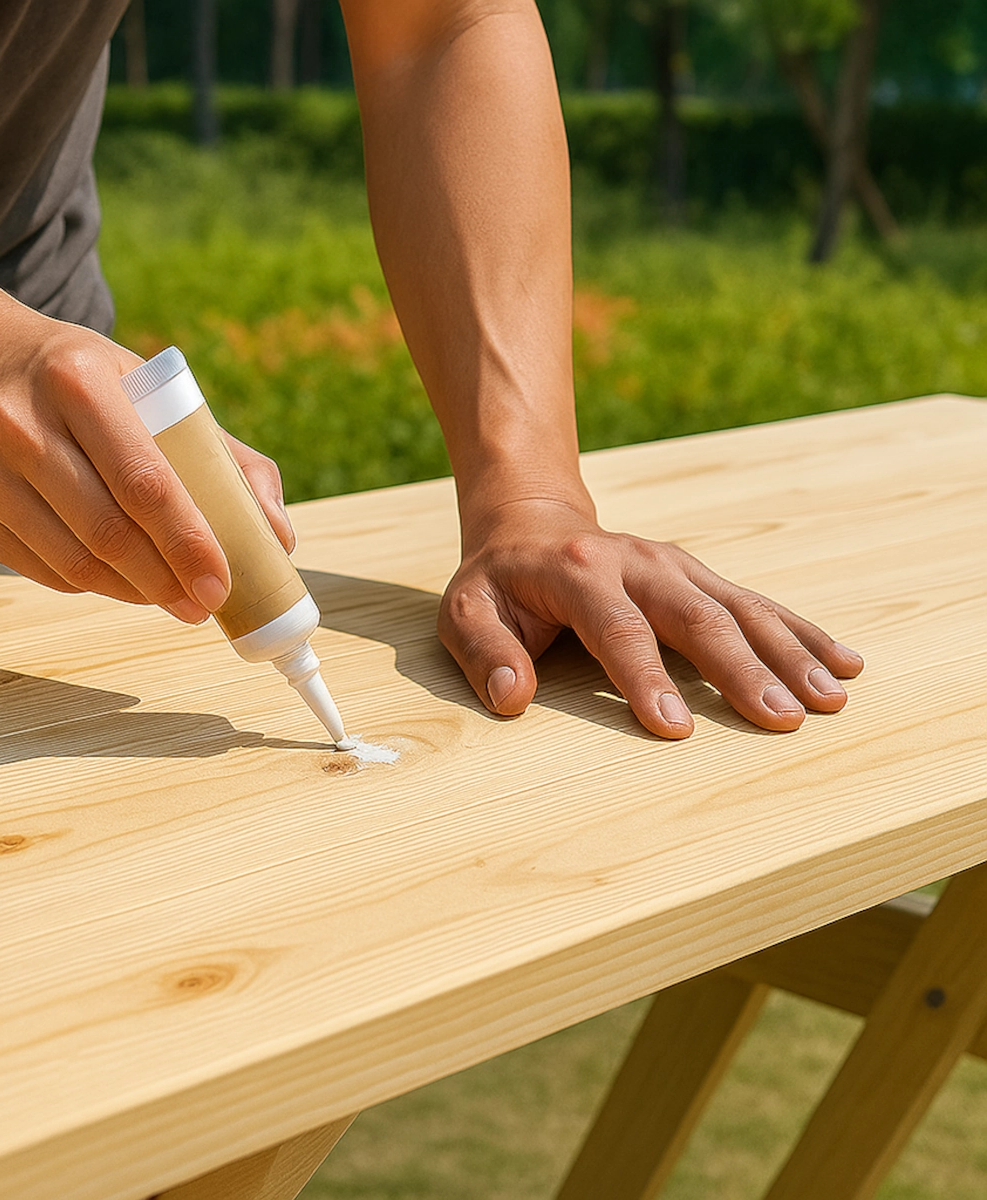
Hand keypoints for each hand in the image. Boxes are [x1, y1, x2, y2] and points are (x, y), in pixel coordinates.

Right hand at [0, 310, 292, 621]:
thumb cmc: (80, 380)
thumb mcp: (147, 388)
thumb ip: (222, 456)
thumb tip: (279, 534)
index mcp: (79, 381)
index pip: (145, 482)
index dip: (188, 543)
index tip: (222, 583)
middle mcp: (20, 423)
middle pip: (109, 531)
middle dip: (167, 581)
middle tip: (203, 605)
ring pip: (74, 562)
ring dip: (134, 593)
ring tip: (171, 599)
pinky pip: (43, 570)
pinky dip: (93, 585)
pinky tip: (123, 582)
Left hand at [439, 491, 863, 737]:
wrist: (531, 524)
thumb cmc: (498, 582)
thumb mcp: (466, 611)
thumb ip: (486, 653)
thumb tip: (512, 698)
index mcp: (577, 572)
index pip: (617, 628)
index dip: (644, 678)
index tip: (673, 729)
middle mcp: (637, 562)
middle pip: (696, 617)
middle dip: (741, 671)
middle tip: (780, 721)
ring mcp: (675, 566)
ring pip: (740, 608)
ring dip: (788, 654)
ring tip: (829, 701)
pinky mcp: (699, 575)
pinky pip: (756, 604)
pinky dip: (802, 633)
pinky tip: (843, 663)